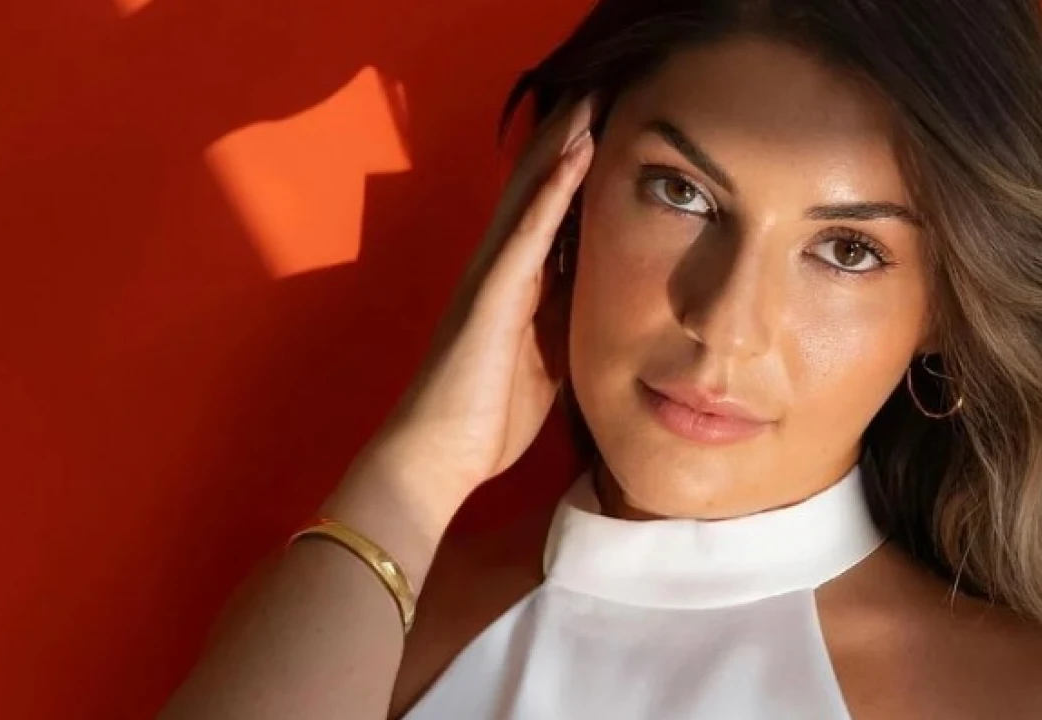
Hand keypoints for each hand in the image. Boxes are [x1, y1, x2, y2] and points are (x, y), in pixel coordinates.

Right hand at [355, 95, 595, 507]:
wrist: (436, 457)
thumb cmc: (486, 419)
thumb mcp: (543, 364)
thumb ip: (563, 327)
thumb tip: (598, 306)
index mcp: (515, 289)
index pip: (548, 216)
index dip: (573, 171)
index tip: (605, 129)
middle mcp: (499, 270)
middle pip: (535, 189)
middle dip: (565, 140)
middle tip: (597, 92)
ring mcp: (492, 278)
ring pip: (529, 195)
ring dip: (561, 145)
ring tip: (590, 98)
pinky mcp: (491, 296)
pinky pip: (527, 233)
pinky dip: (552, 191)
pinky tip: (577, 154)